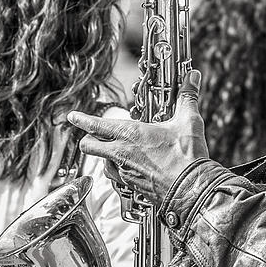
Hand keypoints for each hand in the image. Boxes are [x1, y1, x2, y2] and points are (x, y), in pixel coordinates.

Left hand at [67, 70, 209, 206]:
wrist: (193, 189)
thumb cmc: (188, 157)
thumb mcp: (188, 121)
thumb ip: (187, 97)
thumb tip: (192, 77)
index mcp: (131, 134)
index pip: (96, 125)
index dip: (81, 119)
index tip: (73, 116)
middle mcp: (122, 154)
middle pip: (88, 146)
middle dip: (88, 139)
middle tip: (94, 135)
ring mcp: (125, 172)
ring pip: (101, 163)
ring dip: (105, 156)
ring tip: (119, 151)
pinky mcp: (132, 187)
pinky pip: (116, 178)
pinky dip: (119, 171)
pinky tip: (132, 168)